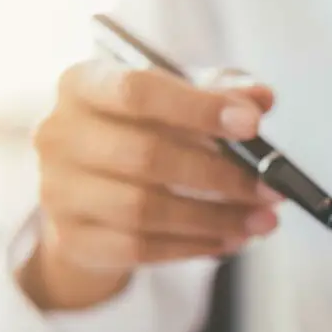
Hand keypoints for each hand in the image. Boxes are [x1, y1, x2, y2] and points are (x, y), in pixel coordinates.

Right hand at [20, 60, 280, 309]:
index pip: (138, 91)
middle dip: (221, 175)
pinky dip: (194, 246)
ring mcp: (60, 190)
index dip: (199, 108)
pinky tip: (231, 240)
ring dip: (215, 218)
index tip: (251, 125)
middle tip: (271, 188)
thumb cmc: (142, 133)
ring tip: (262, 221)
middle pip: (146, 156)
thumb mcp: (179, 102)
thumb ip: (221, 92)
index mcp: (84, 84)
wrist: (90, 193)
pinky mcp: (73, 239)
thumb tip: (260, 97)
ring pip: (146, 209)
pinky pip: (141, 248)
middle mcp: (60, 134)